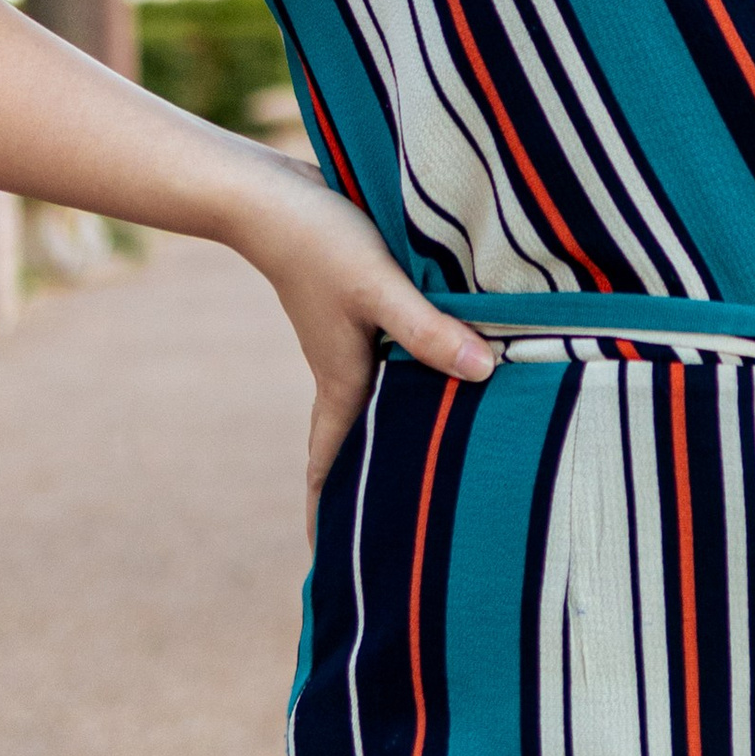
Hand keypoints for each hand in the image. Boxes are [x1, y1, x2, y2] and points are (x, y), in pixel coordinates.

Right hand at [242, 163, 496, 539]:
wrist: (270, 192)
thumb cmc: (319, 240)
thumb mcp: (378, 287)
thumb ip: (428, 330)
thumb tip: (485, 374)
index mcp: (343, 382)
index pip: (331, 466)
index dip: (327, 515)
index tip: (326, 563)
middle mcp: (347, 370)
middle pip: (360, 443)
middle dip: (373, 487)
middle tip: (398, 531)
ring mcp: (352, 339)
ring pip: (381, 402)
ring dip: (400, 431)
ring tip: (438, 460)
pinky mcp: (361, 307)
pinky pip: (392, 358)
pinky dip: (414, 377)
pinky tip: (448, 368)